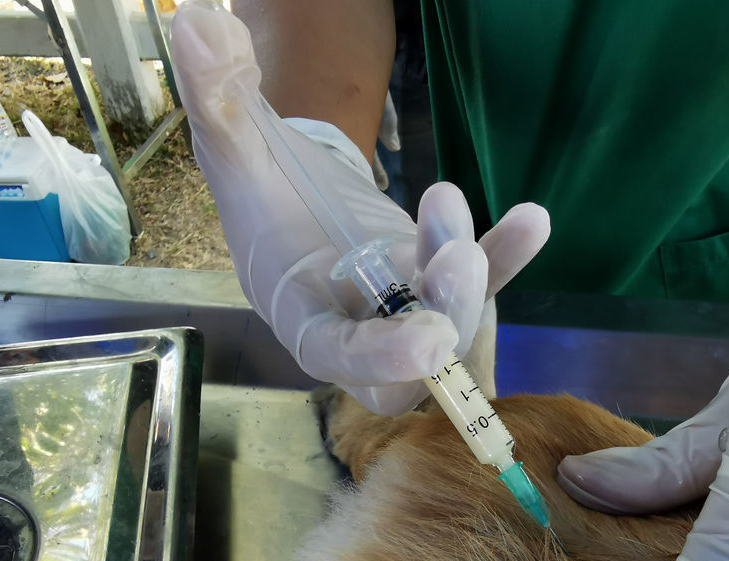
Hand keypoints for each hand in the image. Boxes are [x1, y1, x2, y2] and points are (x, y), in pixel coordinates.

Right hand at [170, 0, 548, 414]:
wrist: (301, 200)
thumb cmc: (265, 194)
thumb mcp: (239, 150)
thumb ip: (218, 102)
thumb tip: (197, 27)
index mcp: (302, 317)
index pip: (337, 354)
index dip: (381, 356)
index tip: (428, 342)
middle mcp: (361, 329)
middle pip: (414, 360)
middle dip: (446, 311)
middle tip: (459, 256)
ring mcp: (408, 309)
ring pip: (452, 317)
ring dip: (470, 274)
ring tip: (445, 196)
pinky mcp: (440, 282)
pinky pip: (484, 278)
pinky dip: (508, 254)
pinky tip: (532, 218)